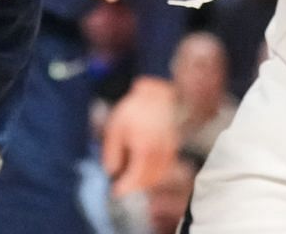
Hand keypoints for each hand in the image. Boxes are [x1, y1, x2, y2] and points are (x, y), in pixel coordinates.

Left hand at [102, 76, 178, 195]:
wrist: (157, 94)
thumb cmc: (134, 109)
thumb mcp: (115, 128)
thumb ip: (112, 153)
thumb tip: (111, 172)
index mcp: (144, 149)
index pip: (135, 178)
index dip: (124, 188)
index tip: (114, 192)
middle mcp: (159, 154)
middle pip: (148, 181)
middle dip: (134, 187)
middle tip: (121, 185)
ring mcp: (169, 152)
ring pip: (158, 177)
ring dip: (144, 182)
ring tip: (130, 178)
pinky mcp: (173, 148)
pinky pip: (164, 169)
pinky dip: (154, 174)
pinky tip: (143, 169)